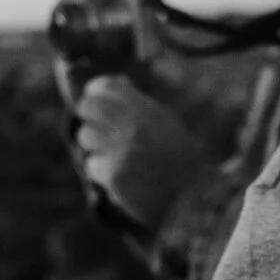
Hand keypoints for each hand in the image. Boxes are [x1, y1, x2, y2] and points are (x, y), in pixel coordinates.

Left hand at [71, 75, 209, 229]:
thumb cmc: (181, 159)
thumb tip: (118, 82)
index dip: (96, 91)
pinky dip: (101, 173)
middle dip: (88, 117)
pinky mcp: (114, 175)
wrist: (194, 197)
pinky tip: (120, 177)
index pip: (106, 86)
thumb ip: (141, 104)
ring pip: (85, 137)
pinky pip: (92, 166)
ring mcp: (121, 151)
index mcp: (147, 110)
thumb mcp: (168, 123)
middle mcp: (132, 126)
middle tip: (97, 128)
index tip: (95, 98)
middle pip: (87, 107)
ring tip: (113, 157)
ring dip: (95, 147)